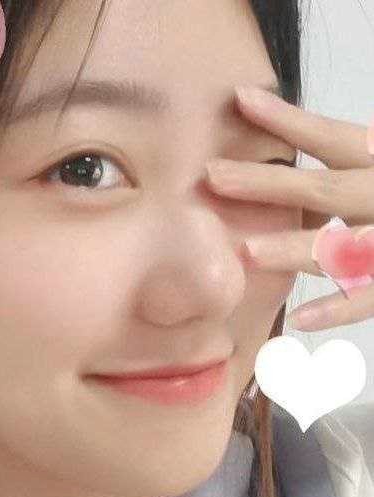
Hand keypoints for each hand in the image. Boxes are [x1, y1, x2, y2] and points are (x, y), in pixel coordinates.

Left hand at [204, 85, 373, 331]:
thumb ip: (350, 164)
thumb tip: (289, 155)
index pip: (333, 137)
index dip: (288, 121)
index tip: (241, 101)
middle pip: (324, 189)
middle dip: (267, 184)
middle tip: (213, 177)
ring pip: (344, 246)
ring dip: (296, 250)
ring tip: (248, 252)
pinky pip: (370, 297)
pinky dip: (338, 309)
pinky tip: (299, 320)